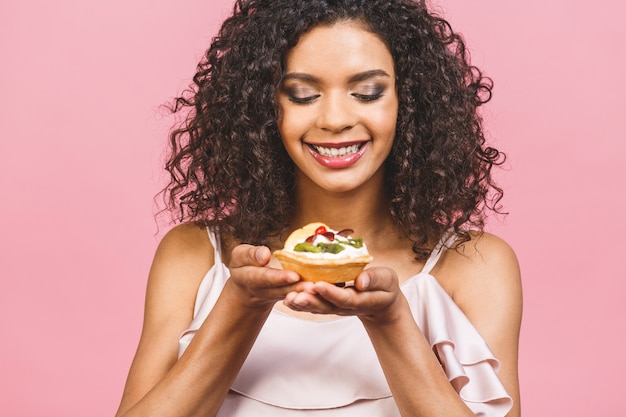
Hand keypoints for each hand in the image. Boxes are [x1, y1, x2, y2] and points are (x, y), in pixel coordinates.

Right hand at [227, 244, 314, 309]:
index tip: (293, 275)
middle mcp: (264, 290)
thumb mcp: (240, 256)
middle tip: (311, 286)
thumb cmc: (245, 265)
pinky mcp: (287, 295)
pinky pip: (297, 296)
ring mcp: (276, 295)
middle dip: (296, 288)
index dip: (278, 278)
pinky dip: (309, 295)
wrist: (247, 286)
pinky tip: (321, 291)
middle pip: (281, 290)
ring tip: (317, 288)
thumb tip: (264, 254)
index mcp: (249, 278)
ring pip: (291, 295)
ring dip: (304, 293)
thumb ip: (250, 255)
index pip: (264, 278)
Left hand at [283, 266, 404, 323]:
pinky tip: (287, 299)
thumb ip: (375, 279)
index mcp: (361, 300)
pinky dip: (300, 303)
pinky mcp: (329, 306)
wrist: (381, 303)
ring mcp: (336, 308)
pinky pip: (314, 306)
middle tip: (295, 295)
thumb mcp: (387, 280)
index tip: (318, 284)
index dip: (331, 292)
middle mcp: (345, 307)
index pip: (344, 298)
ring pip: (317, 308)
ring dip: (301, 304)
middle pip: (326, 306)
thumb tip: (361, 279)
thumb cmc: (385, 287)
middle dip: (310, 301)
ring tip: (287, 298)